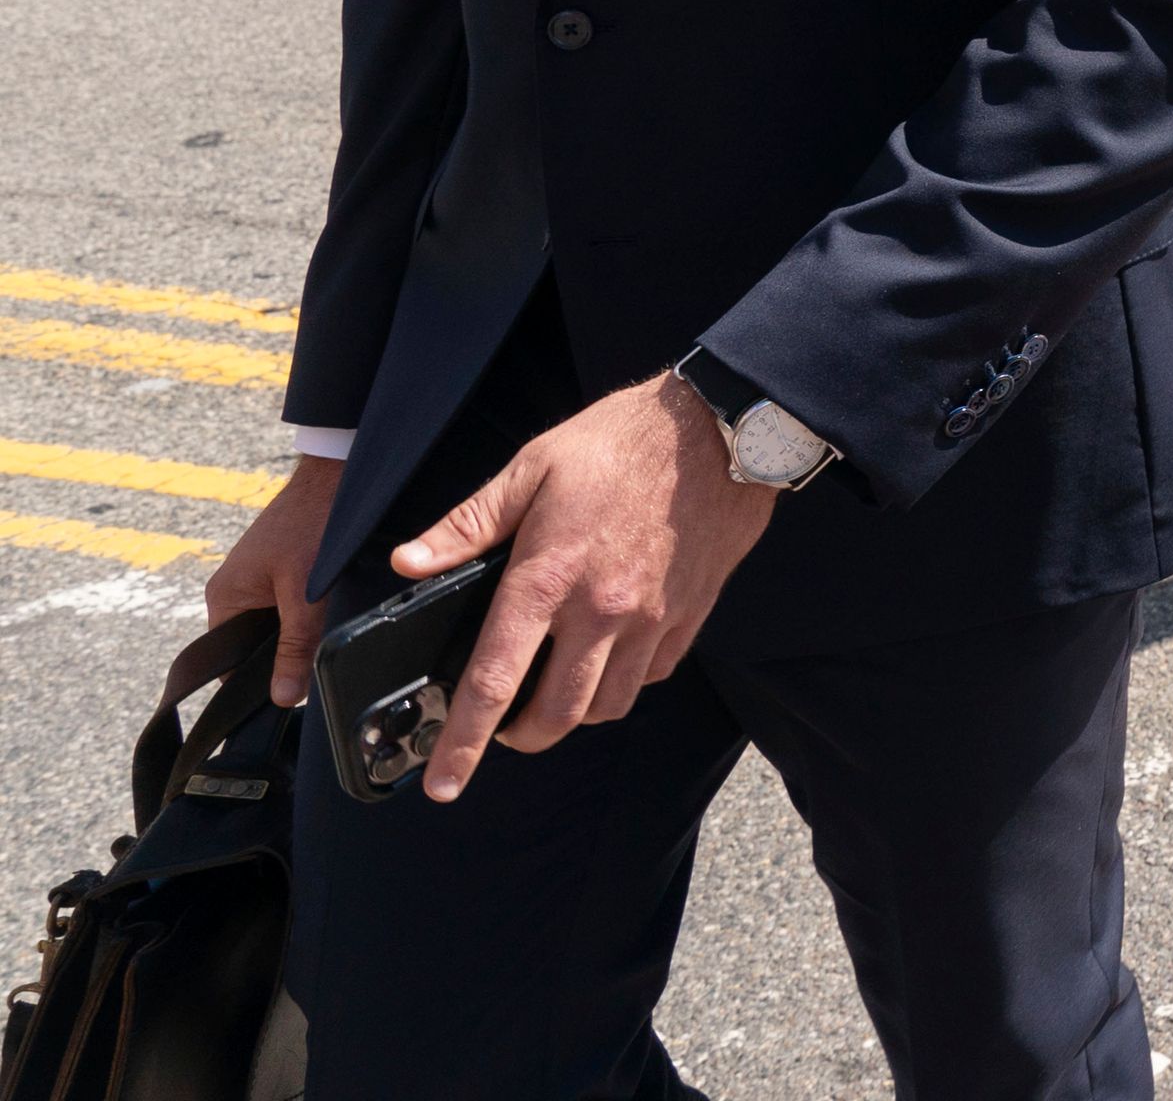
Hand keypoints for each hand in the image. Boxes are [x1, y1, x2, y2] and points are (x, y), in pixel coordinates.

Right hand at [204, 455, 343, 708]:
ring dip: (300, 635)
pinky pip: (291, 608)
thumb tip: (283, 699)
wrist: (339, 472)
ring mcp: (259, 581)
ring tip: (325, 635)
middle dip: (284, 658)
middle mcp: (235, 592)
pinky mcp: (283, 571)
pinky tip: (331, 615)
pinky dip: (309, 615)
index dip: (257, 684)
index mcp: (224, 598)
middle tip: (317, 667)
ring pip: (278, 628)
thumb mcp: (305, 593)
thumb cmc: (314, 524)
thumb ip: (295, 645)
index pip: (228, 664)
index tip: (288, 697)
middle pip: (255, 648)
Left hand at [389, 373, 778, 800]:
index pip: (494, 680)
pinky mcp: (689, 614)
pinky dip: (625, 681)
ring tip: (556, 689)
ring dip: (574, 712)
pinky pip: (652, 675)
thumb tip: (408, 562)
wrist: (718, 432)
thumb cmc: (620, 442)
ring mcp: (651, 618)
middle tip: (503, 727)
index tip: (444, 784)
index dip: (463, 741)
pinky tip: (611, 655)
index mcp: (547, 577)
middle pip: (556, 715)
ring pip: (607, 705)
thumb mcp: (531, 468)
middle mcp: (601, 610)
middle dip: (520, 738)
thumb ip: (468, 525)